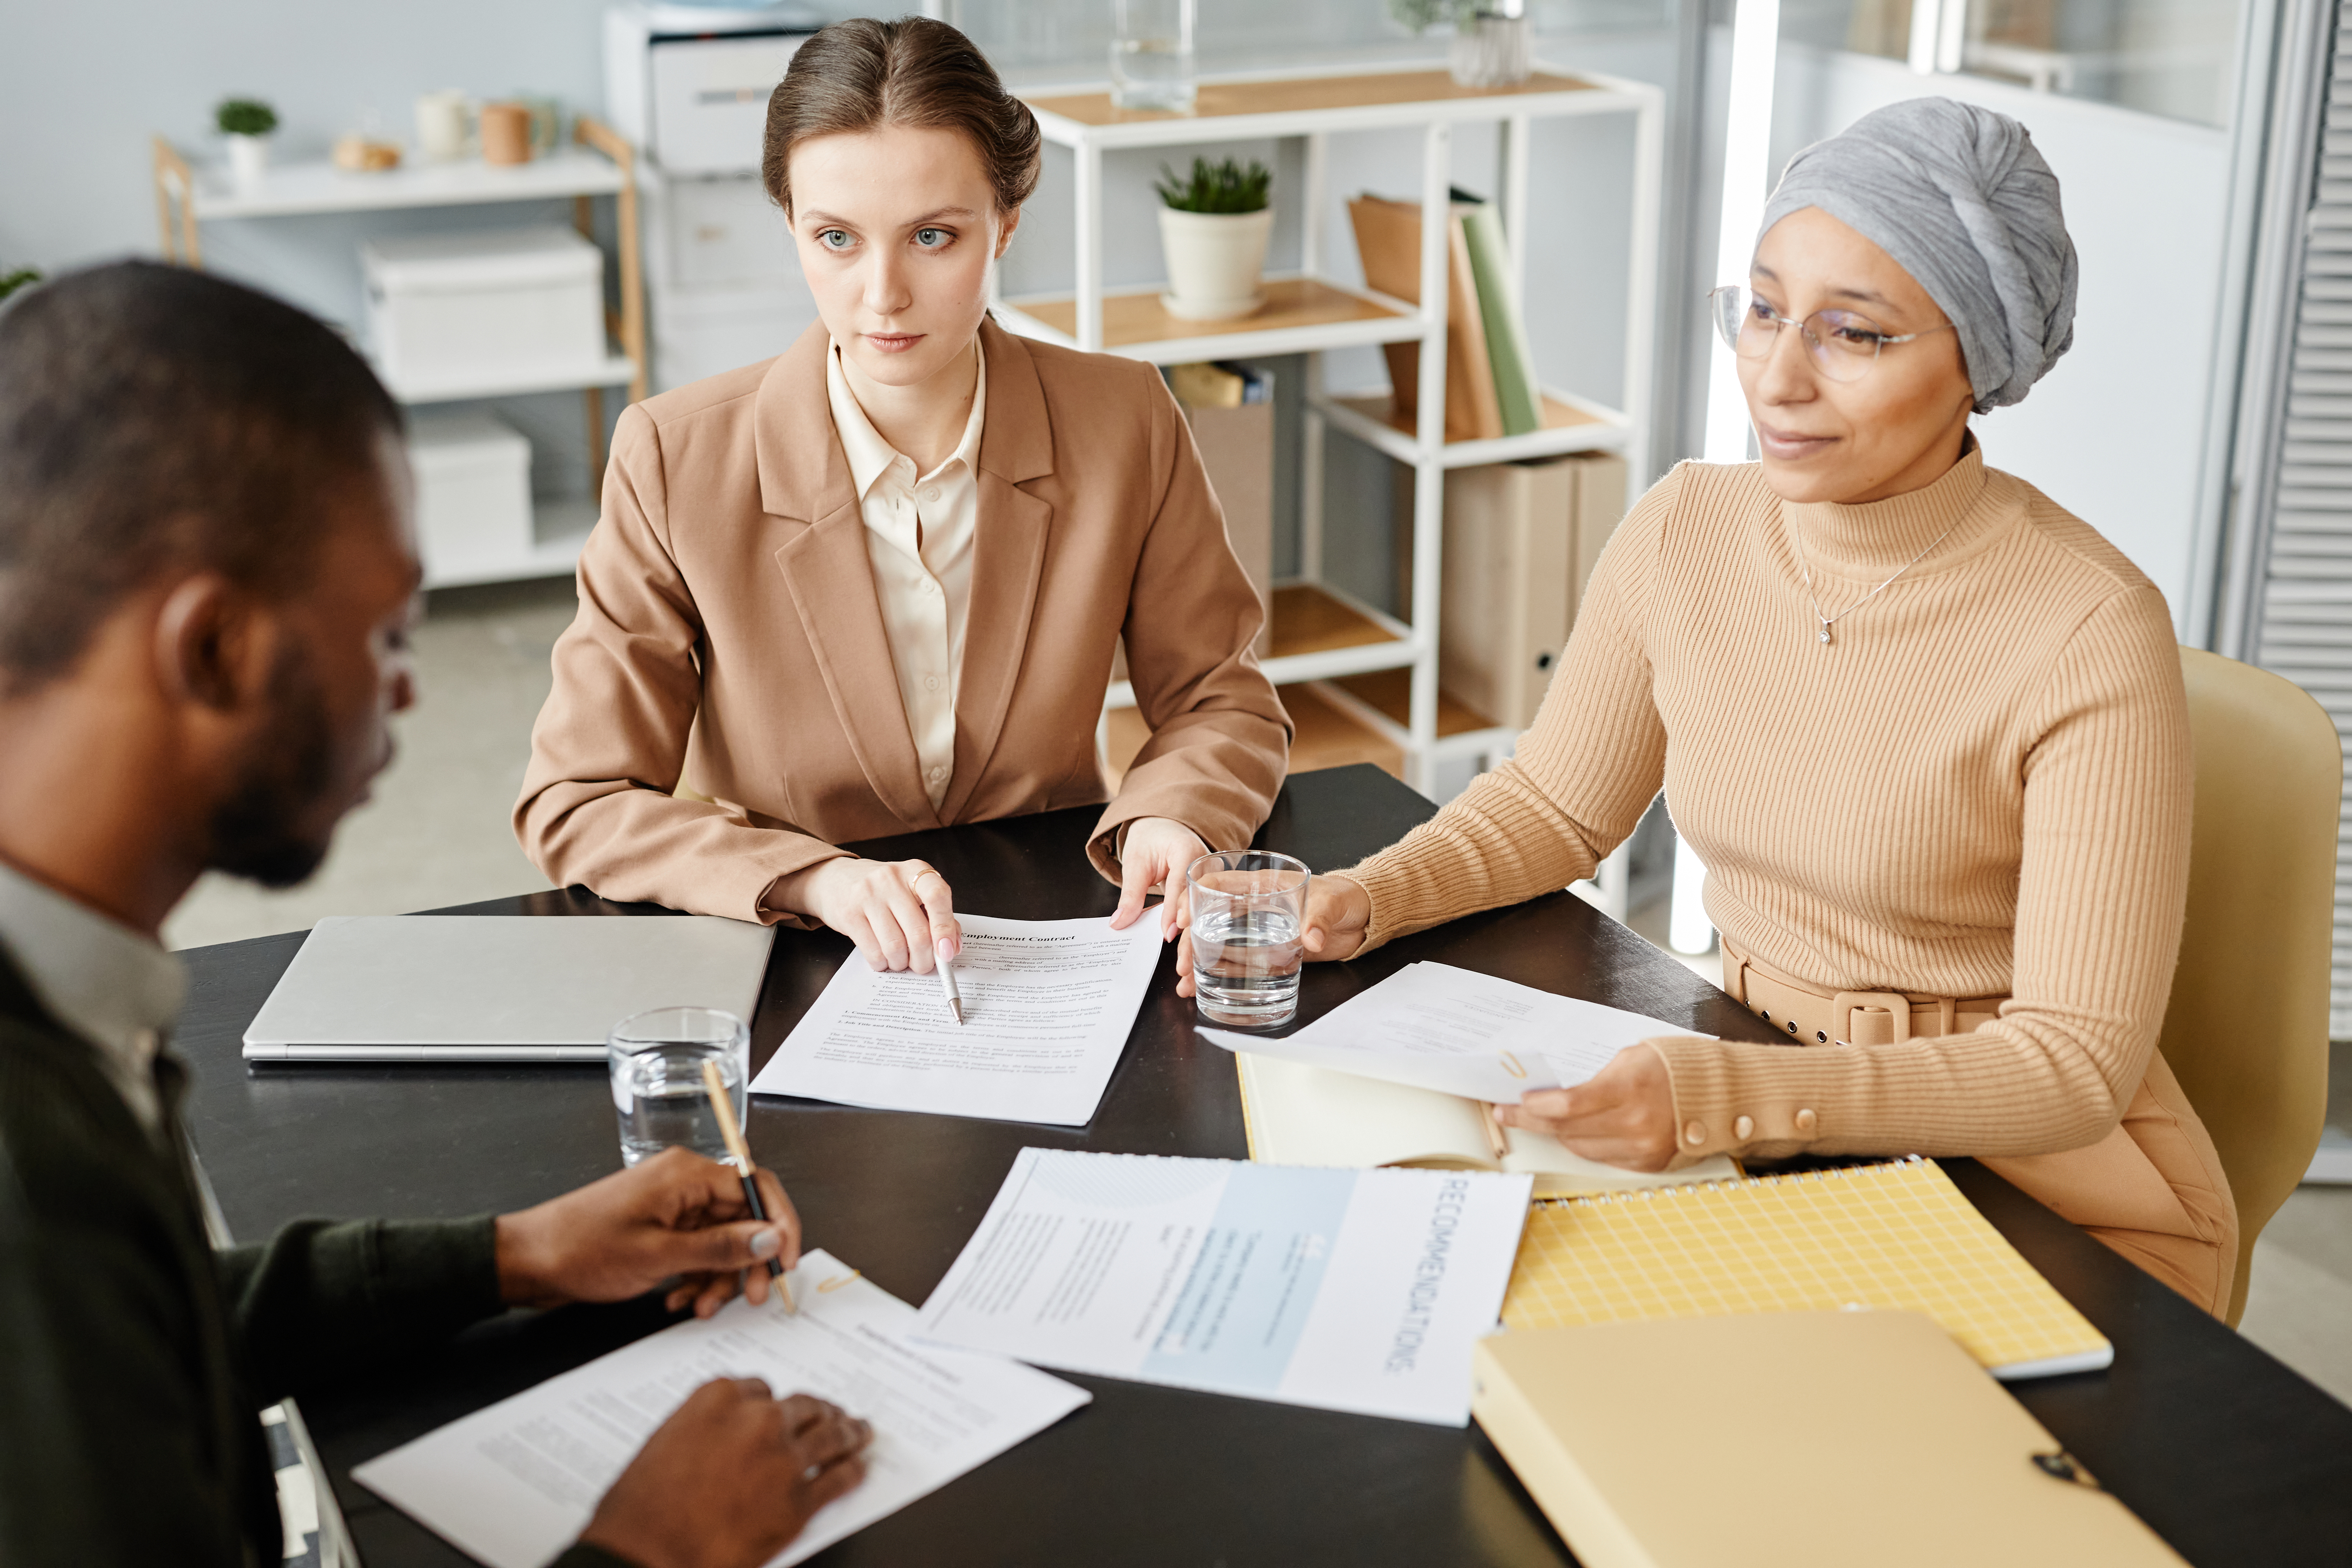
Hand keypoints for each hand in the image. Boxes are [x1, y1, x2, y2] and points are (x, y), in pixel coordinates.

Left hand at [495, 1146, 801, 1317]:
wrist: (528, 1261)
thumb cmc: (581, 1249)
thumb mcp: (659, 1255)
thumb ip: (721, 1248)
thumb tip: (771, 1237)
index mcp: (686, 1175)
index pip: (756, 1187)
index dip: (780, 1224)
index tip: (786, 1262)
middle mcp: (683, 1184)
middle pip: (742, 1217)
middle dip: (749, 1261)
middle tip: (754, 1297)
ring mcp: (671, 1207)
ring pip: (721, 1240)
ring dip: (719, 1278)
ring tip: (699, 1307)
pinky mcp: (660, 1228)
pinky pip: (697, 1251)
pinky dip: (695, 1277)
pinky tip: (678, 1300)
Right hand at [578, 1381, 871, 1567]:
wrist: (647, 1555)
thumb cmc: (642, 1510)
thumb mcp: (666, 1445)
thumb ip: (706, 1430)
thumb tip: (724, 1439)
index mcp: (717, 1399)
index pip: (760, 1389)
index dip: (773, 1404)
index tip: (780, 1409)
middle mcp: (756, 1421)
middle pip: (802, 1407)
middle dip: (819, 1412)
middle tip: (832, 1414)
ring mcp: (782, 1459)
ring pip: (828, 1436)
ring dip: (848, 1433)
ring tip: (859, 1433)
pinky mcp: (798, 1501)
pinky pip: (836, 1479)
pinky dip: (851, 1472)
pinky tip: (857, 1469)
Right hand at [774, 856, 960, 972]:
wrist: (835, 879)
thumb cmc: (883, 891)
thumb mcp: (912, 893)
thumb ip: (936, 916)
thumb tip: (952, 948)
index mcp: (915, 871)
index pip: (938, 896)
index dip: (945, 928)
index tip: (946, 951)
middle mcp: (891, 880)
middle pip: (918, 932)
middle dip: (924, 959)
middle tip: (922, 965)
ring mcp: (868, 895)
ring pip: (896, 947)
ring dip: (902, 963)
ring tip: (900, 960)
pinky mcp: (849, 914)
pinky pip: (873, 952)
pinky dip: (882, 963)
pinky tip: (883, 958)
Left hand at [1108, 817, 1208, 939]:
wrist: (1164, 828)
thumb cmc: (1151, 840)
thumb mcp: (1135, 864)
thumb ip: (1130, 895)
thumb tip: (1119, 923)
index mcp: (1187, 849)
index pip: (1181, 883)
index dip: (1173, 909)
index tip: (1166, 932)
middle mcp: (1206, 862)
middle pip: (1200, 899)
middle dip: (1189, 926)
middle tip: (1177, 948)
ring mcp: (1212, 875)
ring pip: (1205, 908)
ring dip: (1194, 931)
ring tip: (1185, 954)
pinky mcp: (1211, 888)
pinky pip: (1203, 909)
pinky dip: (1193, 926)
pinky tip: (1187, 945)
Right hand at [1174, 872, 1369, 997]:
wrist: (1363, 915)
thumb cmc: (1344, 897)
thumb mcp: (1332, 904)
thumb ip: (1320, 919)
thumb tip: (1311, 939)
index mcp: (1263, 884)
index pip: (1218, 884)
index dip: (1195, 897)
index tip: (1184, 919)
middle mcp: (1254, 906)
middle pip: (1211, 918)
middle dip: (1191, 941)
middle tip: (1183, 964)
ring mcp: (1258, 929)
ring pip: (1218, 942)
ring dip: (1199, 960)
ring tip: (1185, 981)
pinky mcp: (1269, 950)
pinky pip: (1238, 960)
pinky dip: (1219, 973)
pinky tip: (1202, 986)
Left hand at [1492, 1043, 1677, 1171]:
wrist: (1719, 1094)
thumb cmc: (1673, 1066)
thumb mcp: (1631, 1057)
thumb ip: (1593, 1077)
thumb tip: (1553, 1092)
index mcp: (1630, 1089)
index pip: (1567, 1105)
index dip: (1534, 1107)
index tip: (1513, 1102)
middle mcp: (1636, 1124)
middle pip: (1566, 1129)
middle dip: (1532, 1121)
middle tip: (1507, 1114)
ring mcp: (1642, 1148)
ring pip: (1580, 1147)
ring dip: (1557, 1133)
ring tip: (1540, 1119)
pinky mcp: (1648, 1164)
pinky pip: (1602, 1157)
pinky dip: (1585, 1144)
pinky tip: (1576, 1131)